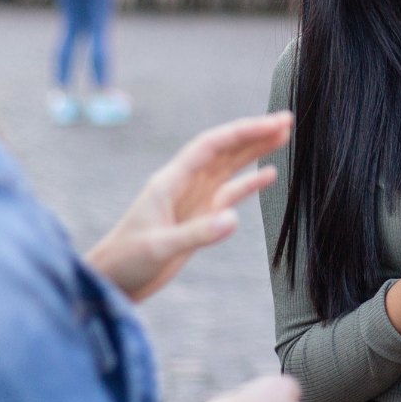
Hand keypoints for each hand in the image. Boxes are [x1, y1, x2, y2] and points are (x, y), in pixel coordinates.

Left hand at [87, 113, 292, 302]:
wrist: (113, 281)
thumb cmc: (126, 261)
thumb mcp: (159, 248)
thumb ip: (196, 234)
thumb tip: (234, 219)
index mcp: (171, 181)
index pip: (211, 146)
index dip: (241, 132)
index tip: (270, 123)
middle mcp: (185, 184)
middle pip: (224, 151)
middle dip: (254, 134)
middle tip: (287, 120)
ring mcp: (193, 200)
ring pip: (229, 168)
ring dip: (254, 152)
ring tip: (283, 136)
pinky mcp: (199, 218)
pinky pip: (229, 194)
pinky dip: (249, 184)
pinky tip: (269, 174)